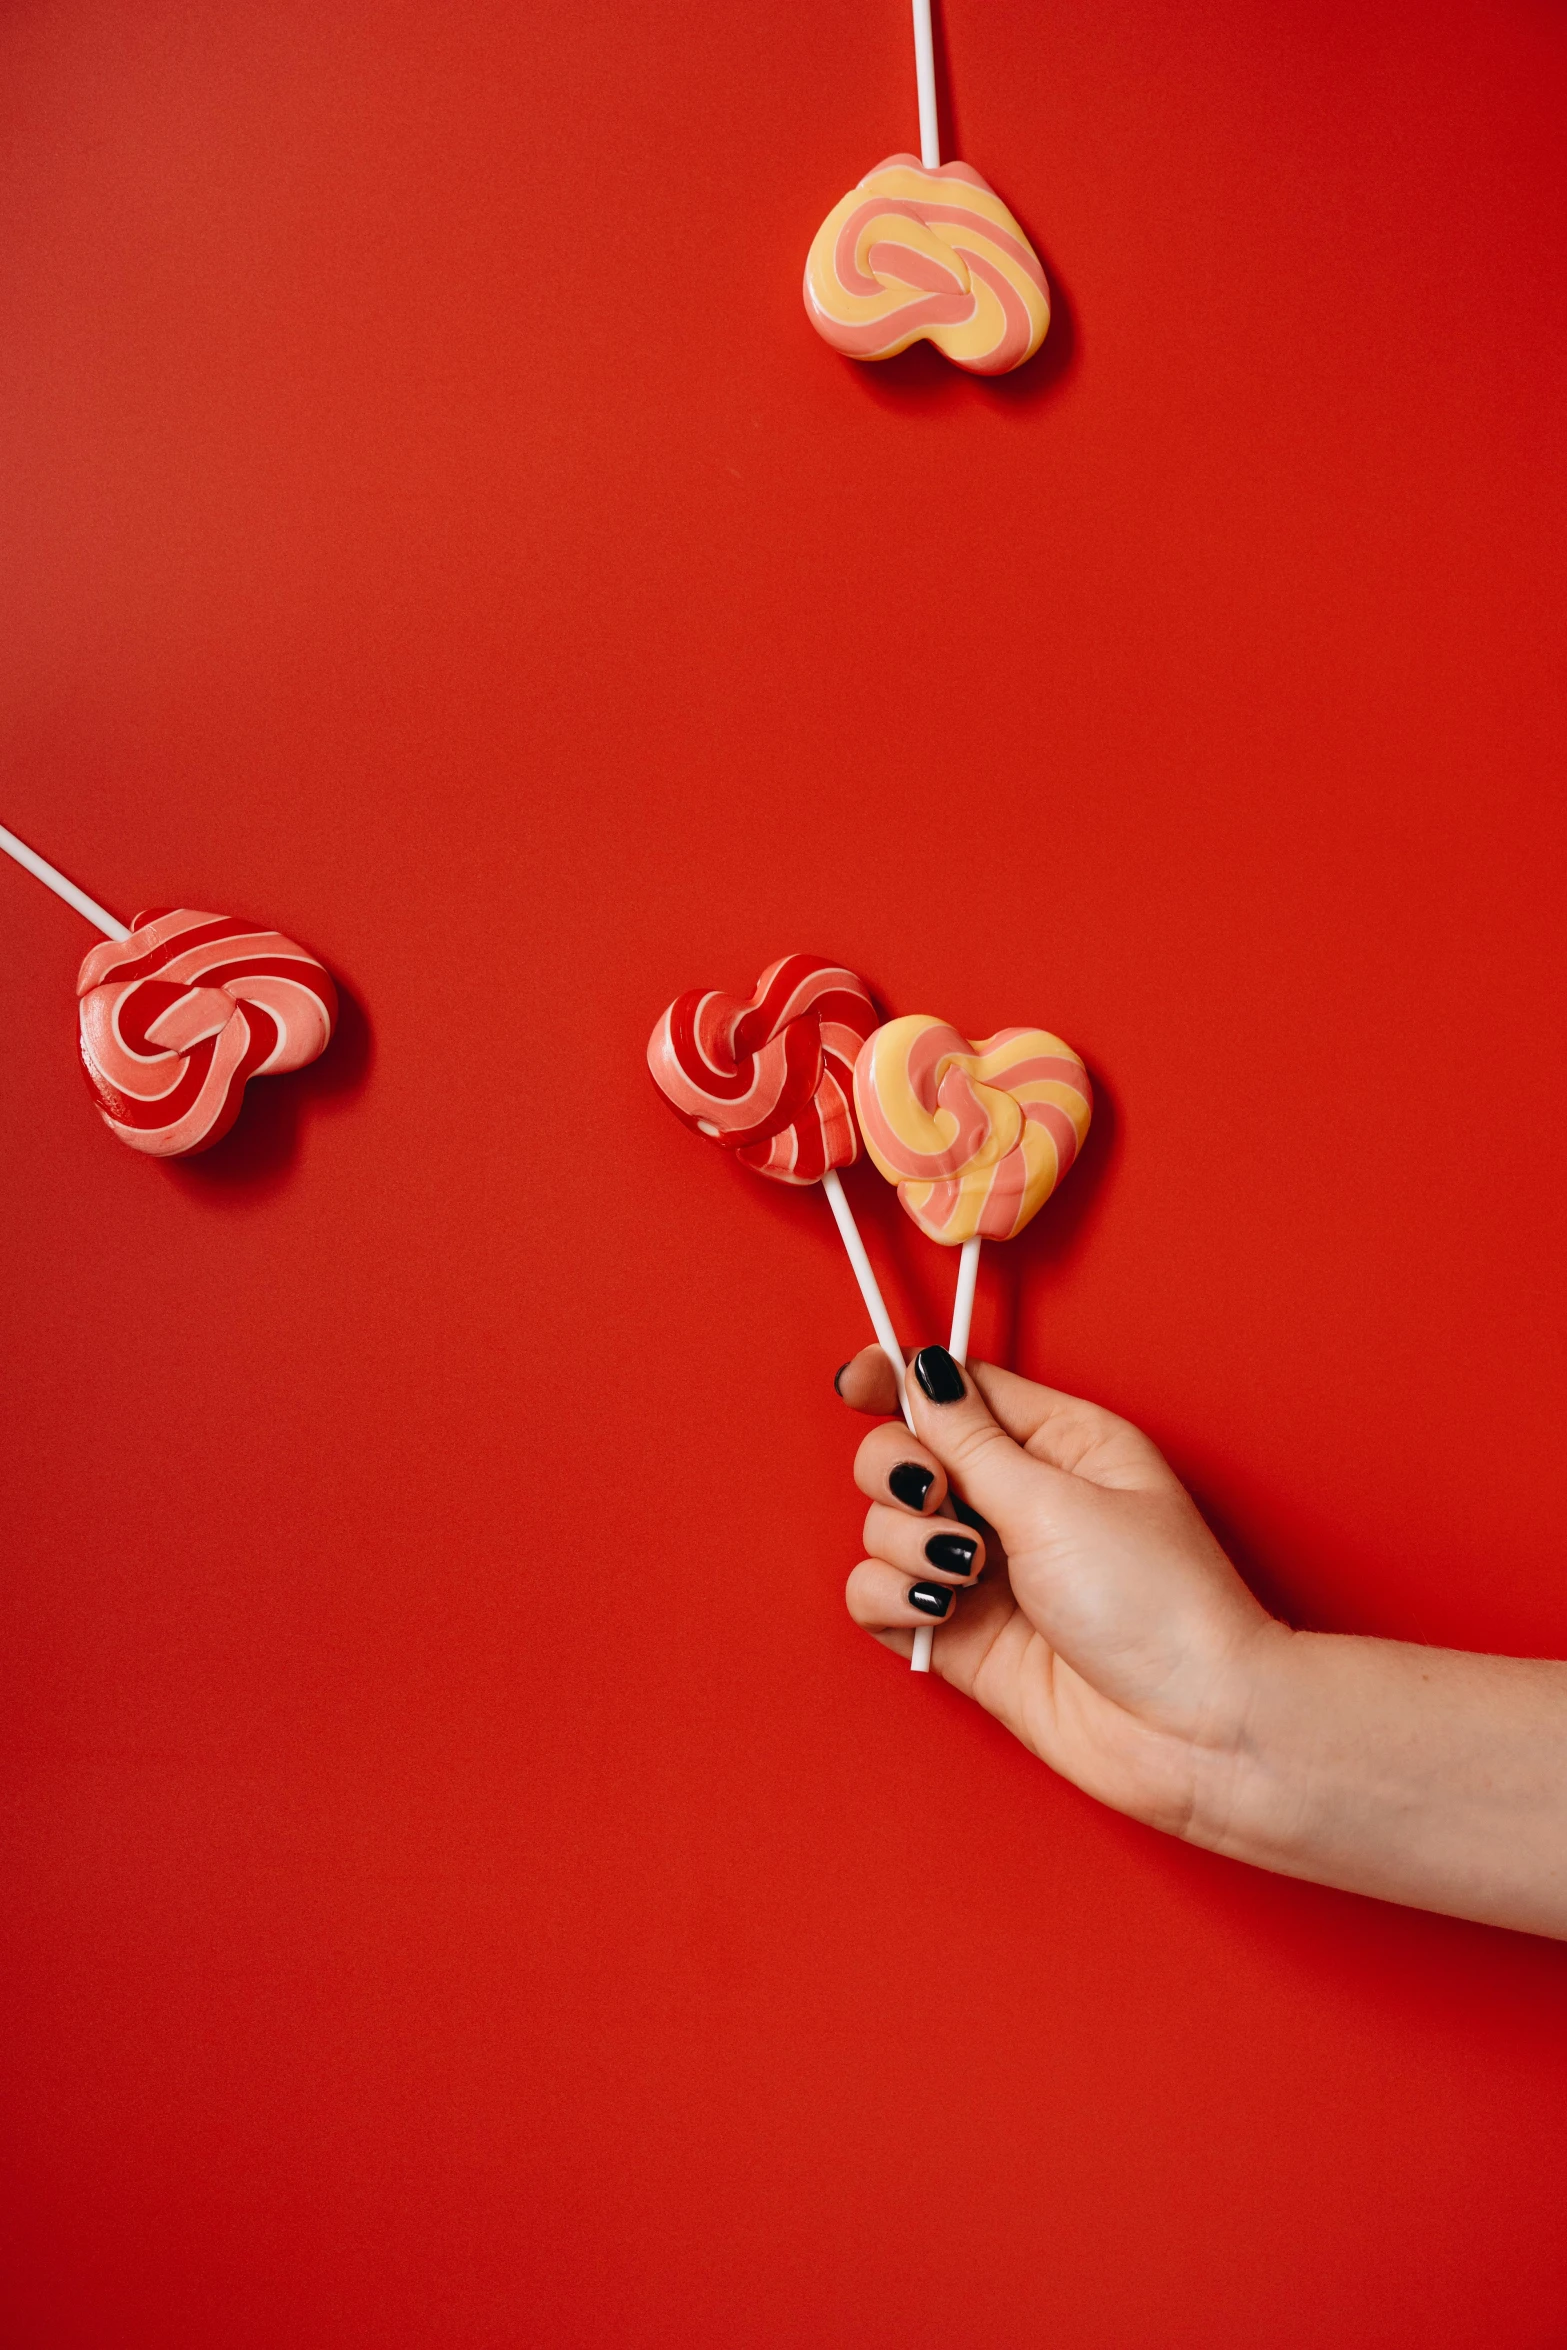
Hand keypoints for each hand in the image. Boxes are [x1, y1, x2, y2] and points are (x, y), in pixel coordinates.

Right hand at [838, 1343, 1282, 1843]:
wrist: (1191, 1731)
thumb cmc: (1158, 1604)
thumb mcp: (1058, 1500)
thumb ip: (970, 1440)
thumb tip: (920, 1369)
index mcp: (1058, 1443)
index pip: (959, 1391)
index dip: (902, 1380)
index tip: (858, 1384)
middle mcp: (1016, 1499)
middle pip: (905, 1451)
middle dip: (900, 1471)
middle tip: (938, 1497)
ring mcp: (982, 1569)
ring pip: (884, 1525)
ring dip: (907, 1543)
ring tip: (967, 1574)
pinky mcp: (958, 1634)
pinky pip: (876, 1595)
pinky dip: (889, 1598)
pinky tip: (939, 1612)